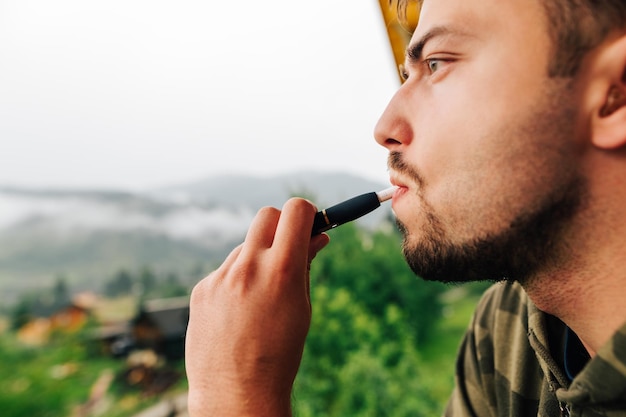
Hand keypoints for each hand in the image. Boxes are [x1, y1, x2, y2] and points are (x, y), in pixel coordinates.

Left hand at [185, 198, 329, 416]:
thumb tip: (317, 236)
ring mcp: (220, 277)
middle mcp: (248, 266)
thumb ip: (306, 266)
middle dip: (280, 225)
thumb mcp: (302, 308)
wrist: (236, 393)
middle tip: (287, 250)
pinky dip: (236, 282)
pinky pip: (225, 271)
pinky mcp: (201, 289)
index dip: (306, 213)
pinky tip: (238, 312)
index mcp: (282, 270)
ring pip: (245, 247)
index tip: (308, 226)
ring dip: (257, 260)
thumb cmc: (279, 354)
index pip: (295, 210)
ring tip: (260, 300)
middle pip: (266, 215)